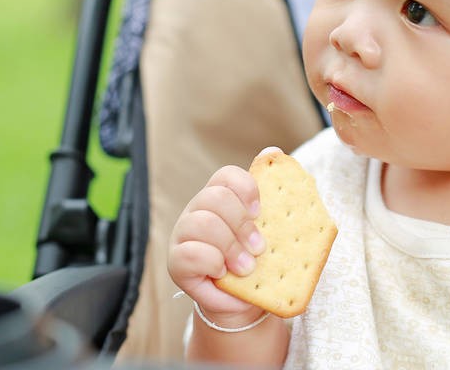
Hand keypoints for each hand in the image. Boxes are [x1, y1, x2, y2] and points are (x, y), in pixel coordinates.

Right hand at [168, 165, 267, 324]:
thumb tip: (273, 150)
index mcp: (221, 199)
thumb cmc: (257, 261)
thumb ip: (273, 195)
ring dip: (230, 247)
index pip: (226, 175)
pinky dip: (212, 262)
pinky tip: (222, 273)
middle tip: (259, 249)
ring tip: (246, 267)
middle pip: (215, 197)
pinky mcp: (176, 262)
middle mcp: (198, 211)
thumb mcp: (270, 231)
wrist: (243, 300)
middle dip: (241, 224)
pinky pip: (190, 253)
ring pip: (203, 223)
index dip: (245, 188)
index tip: (260, 212)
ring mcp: (184, 235)